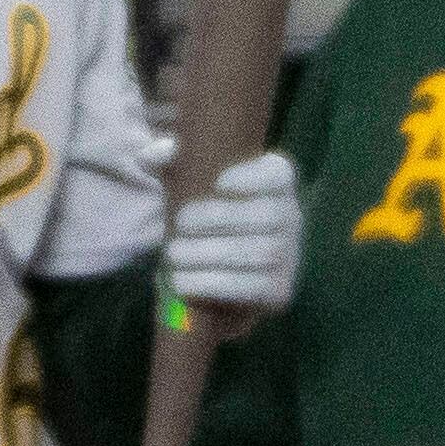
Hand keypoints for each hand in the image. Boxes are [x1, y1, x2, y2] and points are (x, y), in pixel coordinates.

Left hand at [164, 147, 301, 326]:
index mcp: (276, 185)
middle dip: (219, 218)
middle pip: (267, 215)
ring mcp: (289, 257)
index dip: (255, 177)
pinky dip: (212, 284)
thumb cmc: (208, 218)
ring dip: (210, 254)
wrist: (225, 273)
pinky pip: (251, 287)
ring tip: (174, 254)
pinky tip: (183, 280)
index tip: (220, 182)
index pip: (279, 174)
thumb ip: (170, 163)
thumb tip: (153, 154)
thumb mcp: (189, 184)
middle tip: (180, 223)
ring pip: (258, 253)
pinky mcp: (278, 291)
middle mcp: (291, 219)